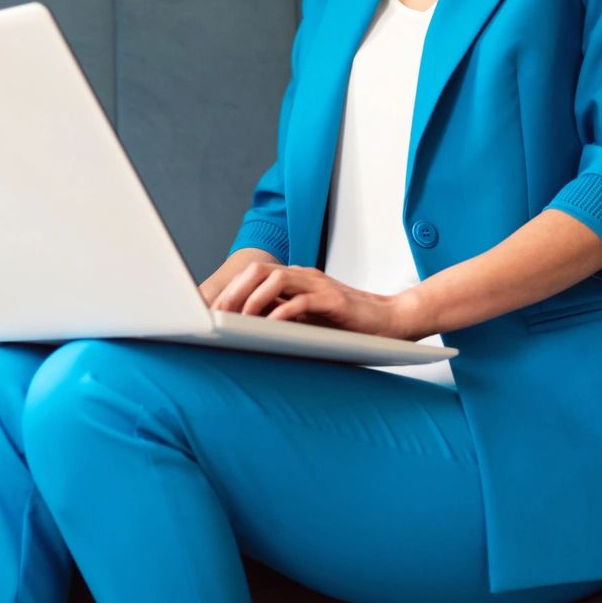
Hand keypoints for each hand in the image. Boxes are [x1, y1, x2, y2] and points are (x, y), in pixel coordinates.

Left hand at [202, 259, 424, 340]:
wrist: (390, 321)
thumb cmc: (347, 325)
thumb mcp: (308, 321)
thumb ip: (283, 318)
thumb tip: (246, 331)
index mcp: (296, 280)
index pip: (255, 274)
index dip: (231, 290)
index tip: (211, 311)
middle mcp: (304, 277)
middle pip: (260, 271)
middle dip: (235, 291)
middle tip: (217, 315)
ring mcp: (320, 286)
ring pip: (277, 279)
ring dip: (253, 299)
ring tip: (239, 319)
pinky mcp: (334, 300)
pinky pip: (303, 301)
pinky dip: (283, 311)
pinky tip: (271, 326)